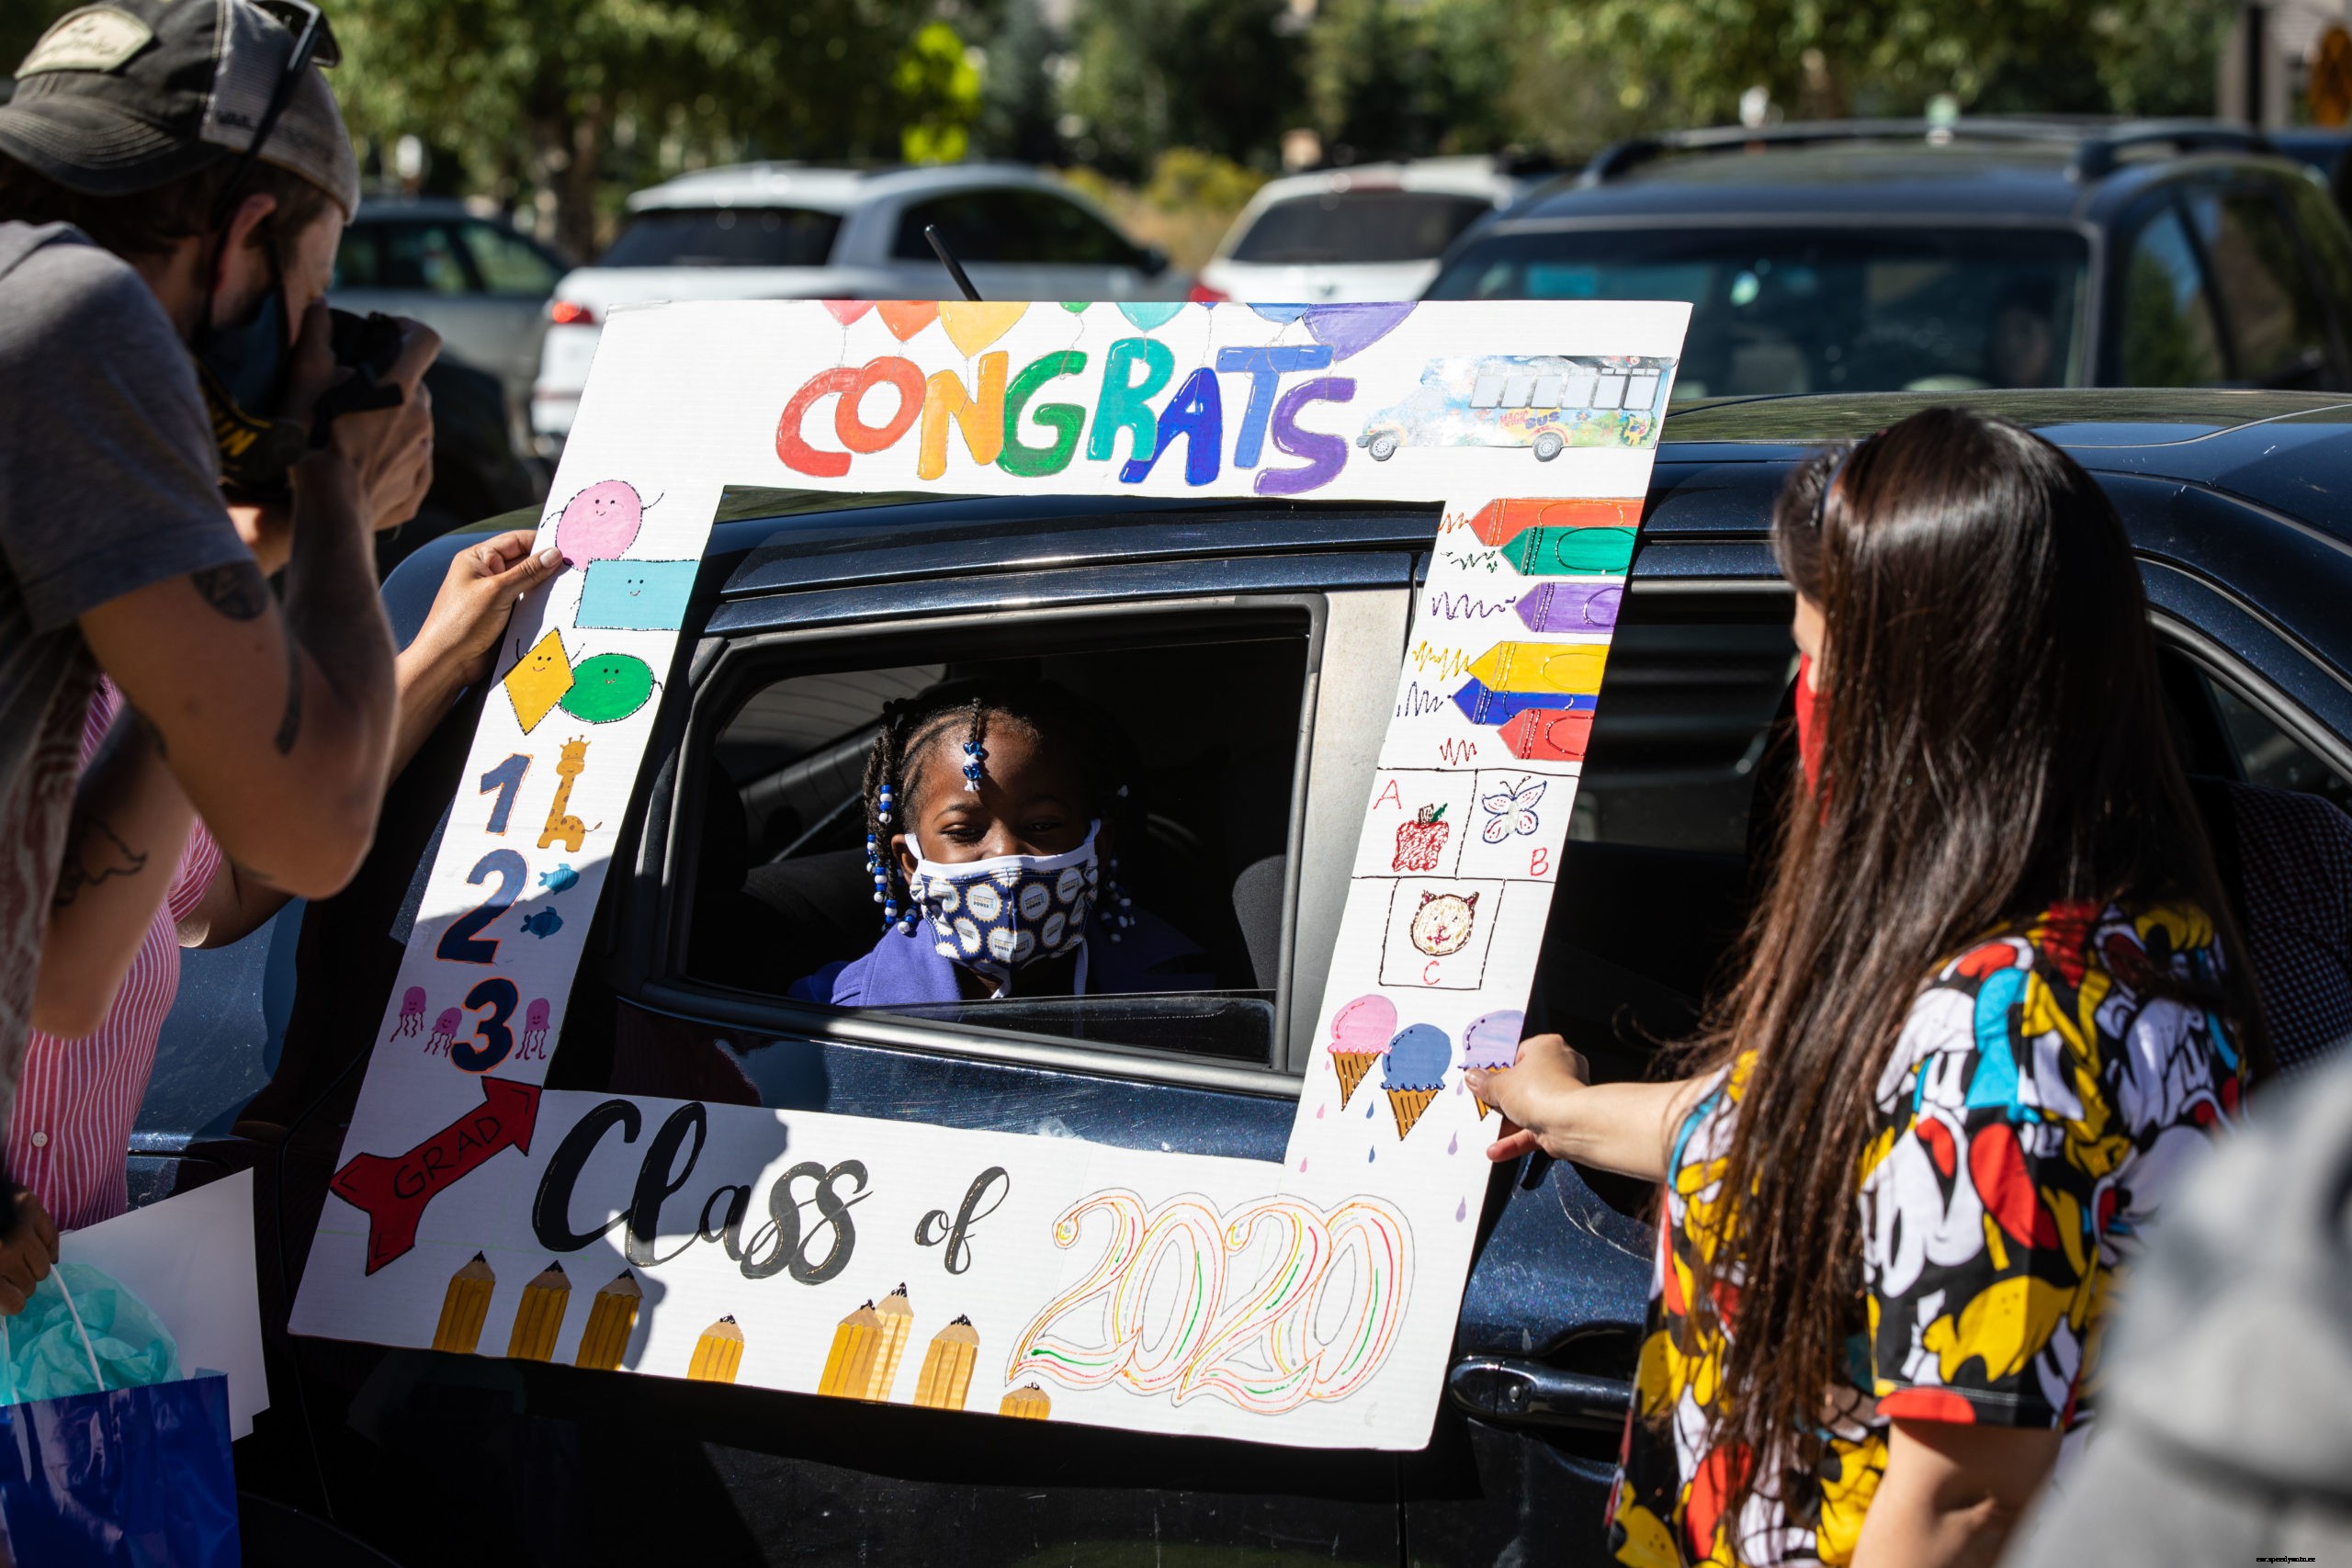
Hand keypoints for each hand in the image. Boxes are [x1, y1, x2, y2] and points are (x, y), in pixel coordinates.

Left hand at [0, 1191, 58, 1315]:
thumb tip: (13, 1303)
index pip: (16, 1304)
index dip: (8, 1302)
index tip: (3, 1294)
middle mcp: (6, 1251)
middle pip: (29, 1286)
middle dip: (18, 1284)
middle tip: (6, 1274)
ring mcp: (20, 1228)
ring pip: (45, 1266)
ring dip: (32, 1268)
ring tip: (18, 1260)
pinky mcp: (29, 1206)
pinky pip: (52, 1238)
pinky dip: (47, 1249)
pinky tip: (36, 1251)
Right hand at [290, 304, 437, 534]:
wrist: (327, 509)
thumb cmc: (311, 440)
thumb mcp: (303, 382)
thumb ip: (315, 338)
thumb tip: (319, 304)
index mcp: (399, 387)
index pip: (425, 340)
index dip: (408, 331)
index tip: (387, 335)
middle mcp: (422, 418)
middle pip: (414, 386)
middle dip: (389, 385)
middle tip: (351, 396)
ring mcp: (424, 454)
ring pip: (414, 425)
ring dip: (391, 422)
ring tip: (352, 435)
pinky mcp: (419, 487)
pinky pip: (412, 463)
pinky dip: (392, 458)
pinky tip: (361, 465)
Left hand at [411, 530, 565, 685]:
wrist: (446, 662)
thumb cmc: (460, 622)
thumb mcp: (497, 591)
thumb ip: (528, 572)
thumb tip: (553, 554)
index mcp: (478, 559)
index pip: (516, 541)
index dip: (540, 543)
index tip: (566, 548)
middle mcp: (486, 574)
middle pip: (524, 562)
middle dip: (545, 567)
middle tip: (571, 571)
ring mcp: (495, 596)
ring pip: (527, 585)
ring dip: (543, 590)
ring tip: (567, 590)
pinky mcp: (502, 616)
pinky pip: (526, 605)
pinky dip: (539, 606)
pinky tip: (554, 608)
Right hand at [1466, 1032, 1590, 1162]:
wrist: (1571, 1124)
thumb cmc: (1540, 1091)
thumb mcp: (1500, 1085)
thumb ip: (1485, 1083)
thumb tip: (1472, 1077)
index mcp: (1548, 1047)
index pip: (1521, 1054)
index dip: (1502, 1068)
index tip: (1486, 1080)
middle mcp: (1562, 1068)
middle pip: (1525, 1083)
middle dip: (1504, 1099)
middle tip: (1485, 1105)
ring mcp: (1565, 1097)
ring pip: (1531, 1109)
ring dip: (1508, 1124)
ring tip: (1487, 1132)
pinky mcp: (1565, 1122)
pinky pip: (1537, 1129)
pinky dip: (1518, 1140)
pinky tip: (1496, 1151)